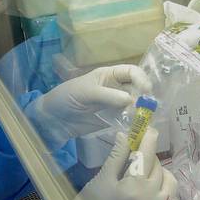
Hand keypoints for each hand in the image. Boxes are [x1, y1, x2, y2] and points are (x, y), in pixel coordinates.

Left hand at [30, 64, 151, 138]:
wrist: (53, 119)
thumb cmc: (66, 97)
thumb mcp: (84, 92)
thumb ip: (107, 95)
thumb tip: (130, 99)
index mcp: (109, 75)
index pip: (132, 72)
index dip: (141, 78)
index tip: (146, 91)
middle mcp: (116, 88)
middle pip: (138, 89)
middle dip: (145, 97)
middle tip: (146, 109)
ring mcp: (116, 105)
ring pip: (136, 105)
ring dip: (142, 111)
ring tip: (142, 119)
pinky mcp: (113, 120)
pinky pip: (128, 120)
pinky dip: (134, 123)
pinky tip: (137, 127)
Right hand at [77, 129, 175, 199]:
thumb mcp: (101, 179)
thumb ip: (117, 156)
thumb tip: (125, 135)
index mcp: (134, 186)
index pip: (147, 155)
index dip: (148, 138)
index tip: (148, 128)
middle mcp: (151, 197)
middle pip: (157, 165)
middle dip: (148, 154)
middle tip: (135, 151)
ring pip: (169, 179)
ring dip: (159, 169)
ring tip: (143, 169)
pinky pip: (170, 194)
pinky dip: (164, 184)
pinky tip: (151, 183)